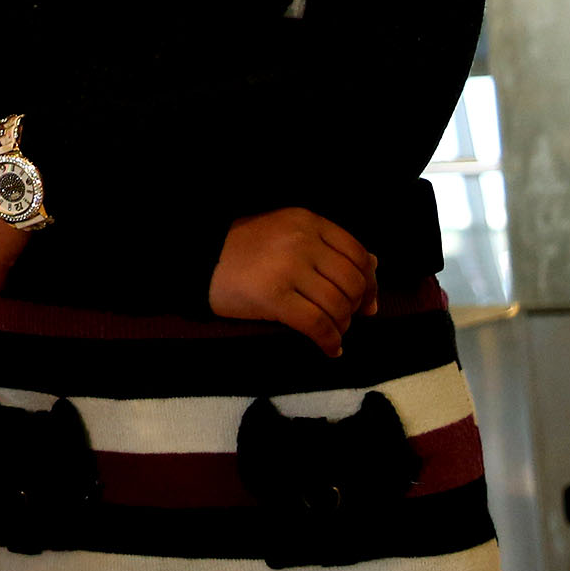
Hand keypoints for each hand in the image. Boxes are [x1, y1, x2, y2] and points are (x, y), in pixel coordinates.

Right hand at [211, 208, 378, 357]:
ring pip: (337, 305)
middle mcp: (301, 240)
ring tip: (333, 332)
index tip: (368, 302)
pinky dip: (330, 342)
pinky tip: (330, 349)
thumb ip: (327, 245)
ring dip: (342, 326)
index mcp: (306, 221)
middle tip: (347, 320)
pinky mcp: (274, 297)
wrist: (196, 259)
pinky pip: (317, 325)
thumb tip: (374, 265)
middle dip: (356, 307)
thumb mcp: (286, 233)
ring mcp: (287, 268)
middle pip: (352, 282)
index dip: (370, 282)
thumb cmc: (242, 248)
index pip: (356, 253)